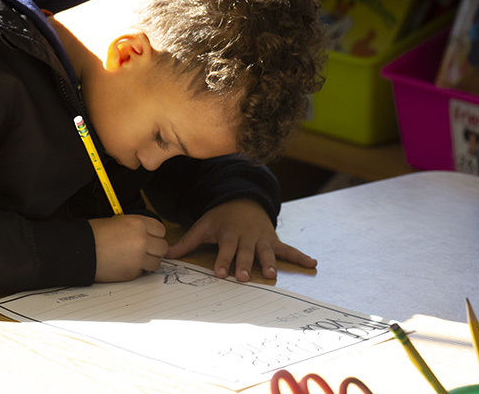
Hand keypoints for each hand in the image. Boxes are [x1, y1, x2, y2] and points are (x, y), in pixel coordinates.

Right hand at [89, 214, 167, 281]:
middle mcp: (142, 240)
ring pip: (156, 262)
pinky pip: (143, 272)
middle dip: (154, 249)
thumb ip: (136, 227)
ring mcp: (139, 258)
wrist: (81, 250)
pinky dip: (137, 270)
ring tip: (135, 259)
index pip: (161, 230)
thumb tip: (148, 234)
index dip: (155, 235)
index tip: (150, 238)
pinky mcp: (132, 272)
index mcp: (138, 224)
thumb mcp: (118, 221)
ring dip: (148, 261)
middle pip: (162, 247)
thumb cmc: (95, 234)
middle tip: (144, 250)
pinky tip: (125, 265)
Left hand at [166, 198, 316, 281]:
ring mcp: (261, 238)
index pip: (224, 250)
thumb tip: (165, 254)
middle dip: (245, 264)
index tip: (220, 273)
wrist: (242, 199)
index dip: (222, 261)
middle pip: (245, 253)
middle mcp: (246, 237)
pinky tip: (313, 264)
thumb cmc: (220, 217)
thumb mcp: (202, 226)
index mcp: (228, 234)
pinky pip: (288, 249)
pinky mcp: (273, 239)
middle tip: (245, 278)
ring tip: (272, 274)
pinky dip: (300, 256)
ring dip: (269, 262)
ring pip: (266, 252)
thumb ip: (186, 242)